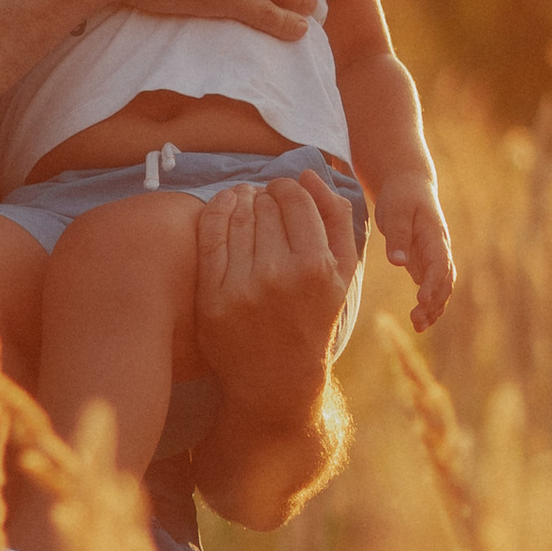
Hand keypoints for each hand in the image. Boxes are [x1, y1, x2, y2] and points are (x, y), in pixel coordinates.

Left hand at [194, 171, 360, 399]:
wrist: (277, 377)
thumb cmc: (313, 317)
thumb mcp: (342, 273)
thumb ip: (335, 218)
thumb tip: (308, 173)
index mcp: (317, 268)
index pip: (294, 199)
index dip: (288, 187)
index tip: (284, 193)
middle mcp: (279, 276)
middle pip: (264, 205)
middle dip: (265, 198)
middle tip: (265, 205)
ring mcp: (242, 288)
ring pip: (236, 215)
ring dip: (240, 200)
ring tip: (246, 204)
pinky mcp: (213, 298)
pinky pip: (209, 234)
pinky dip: (216, 210)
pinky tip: (225, 205)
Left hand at [375, 172, 455, 330]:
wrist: (408, 185)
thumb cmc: (401, 197)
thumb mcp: (396, 211)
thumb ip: (397, 237)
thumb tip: (398, 263)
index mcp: (435, 236)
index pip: (439, 263)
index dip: (433, 283)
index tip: (422, 300)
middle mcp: (439, 250)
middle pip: (445, 281)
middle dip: (435, 302)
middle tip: (417, 321)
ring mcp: (434, 258)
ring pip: (441, 288)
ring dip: (434, 308)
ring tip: (418, 327)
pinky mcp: (424, 263)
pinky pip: (431, 288)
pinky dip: (429, 305)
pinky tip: (419, 322)